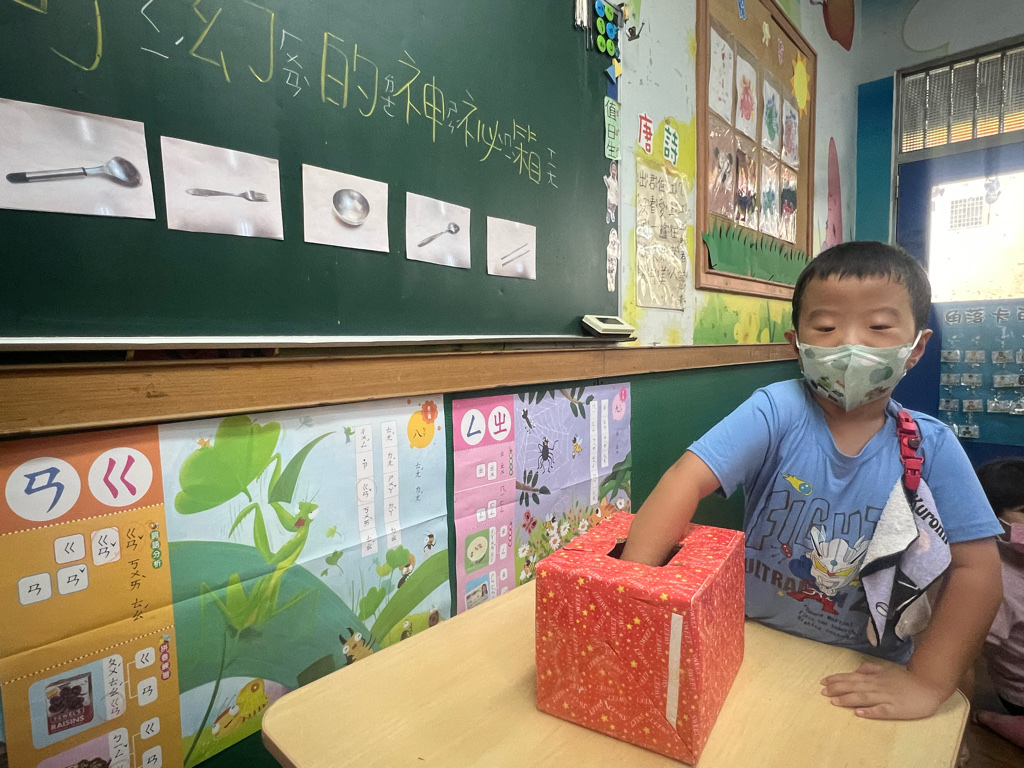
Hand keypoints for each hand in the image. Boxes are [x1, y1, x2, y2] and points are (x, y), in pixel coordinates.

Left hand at [820, 662, 948, 719]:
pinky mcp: (895, 709)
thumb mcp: (887, 670)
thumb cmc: (907, 679)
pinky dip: (869, 711)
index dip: (837, 679)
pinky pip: (881, 710)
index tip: (823, 681)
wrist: (929, 686)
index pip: (852, 677)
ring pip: (864, 697)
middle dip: (837, 688)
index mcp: (875, 677)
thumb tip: (857, 669)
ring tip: (834, 701)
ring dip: (848, 699)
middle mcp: (878, 686)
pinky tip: (859, 713)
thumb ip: (871, 669)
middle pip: (854, 686)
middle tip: (822, 691)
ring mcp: (886, 697)